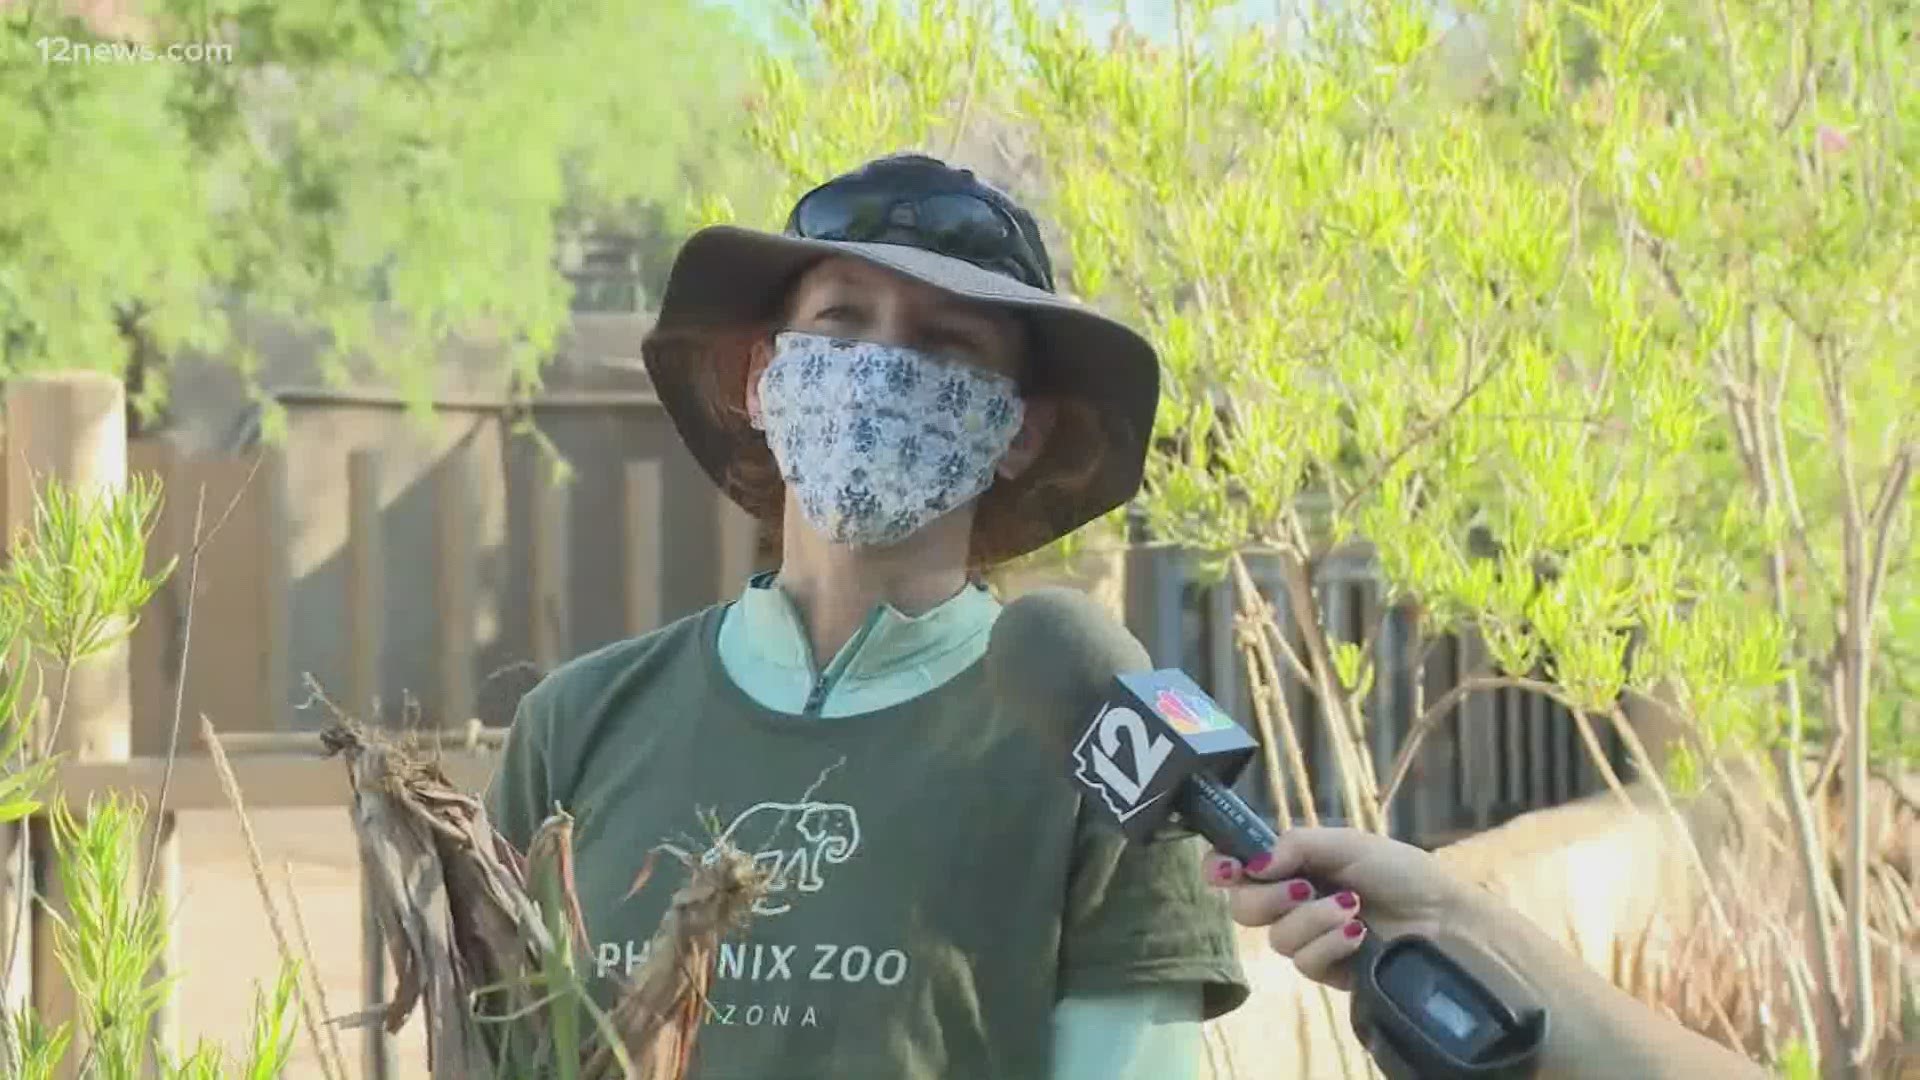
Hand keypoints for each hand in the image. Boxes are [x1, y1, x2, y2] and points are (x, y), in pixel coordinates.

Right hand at [1203, 827, 1483, 991]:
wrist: (1443, 917)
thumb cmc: (1399, 870)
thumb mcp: (1346, 843)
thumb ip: (1294, 845)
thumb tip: (1250, 863)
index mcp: (1290, 863)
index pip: (1236, 866)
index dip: (1219, 868)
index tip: (1225, 870)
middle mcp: (1291, 900)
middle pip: (1244, 909)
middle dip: (1268, 898)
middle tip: (1303, 888)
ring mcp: (1307, 937)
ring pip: (1276, 938)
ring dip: (1311, 920)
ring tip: (1352, 908)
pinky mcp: (1325, 969)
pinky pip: (1304, 962)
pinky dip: (1328, 944)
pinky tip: (1357, 934)